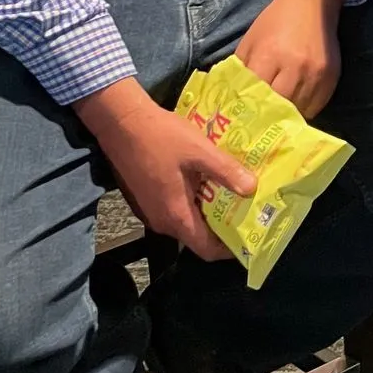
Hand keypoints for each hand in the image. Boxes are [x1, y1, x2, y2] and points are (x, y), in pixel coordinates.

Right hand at [75, 80, 255, 261]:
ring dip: (208, 212)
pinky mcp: (146, 198)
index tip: (251, 236)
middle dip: (224, 227)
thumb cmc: (161, 136)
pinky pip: (175, 209)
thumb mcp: (200, 151)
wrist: (121, 122)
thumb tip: (251, 189)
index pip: (206, 250)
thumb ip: (226, 171)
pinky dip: (193, 201)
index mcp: (176, 215)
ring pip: (186, 221)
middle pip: (197, 237)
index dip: (230, 249)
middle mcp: (162, 221)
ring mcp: (151, 210)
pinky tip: (206, 181)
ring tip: (233, 193)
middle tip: (249, 209)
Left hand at [233, 0, 346, 119]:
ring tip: (275, 125)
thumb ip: (241, 70)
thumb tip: (230, 100)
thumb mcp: (251, 41)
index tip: (241, 123)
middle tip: (257, 129)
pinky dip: (303, 112)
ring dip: (286, 119)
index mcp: (269, 55)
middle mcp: (295, 66)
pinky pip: (316, 107)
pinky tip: (294, 111)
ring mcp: (315, 74)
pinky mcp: (331, 77)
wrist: (311, 2)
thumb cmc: (275, 21)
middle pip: (278, 107)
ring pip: (299, 111)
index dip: (248, 111)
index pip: (256, 95)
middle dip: (267, 118)